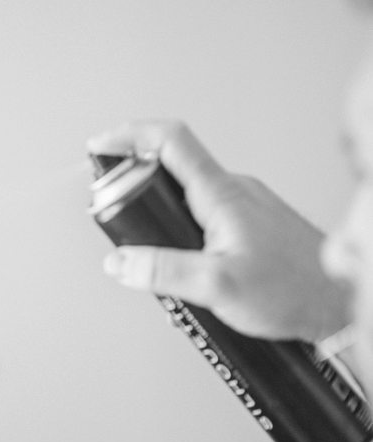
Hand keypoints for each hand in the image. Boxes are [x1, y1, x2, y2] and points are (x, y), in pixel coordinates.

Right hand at [87, 119, 350, 342]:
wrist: (340, 305)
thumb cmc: (294, 292)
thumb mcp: (217, 287)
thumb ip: (162, 272)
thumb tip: (118, 262)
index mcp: (221, 194)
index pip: (169, 142)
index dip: (129, 136)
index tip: (100, 146)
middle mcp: (232, 192)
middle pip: (170, 169)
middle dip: (134, 187)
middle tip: (115, 213)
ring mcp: (243, 207)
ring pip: (186, 199)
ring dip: (160, 219)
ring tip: (155, 259)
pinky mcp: (250, 225)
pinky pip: (204, 218)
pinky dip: (183, 235)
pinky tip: (186, 272)